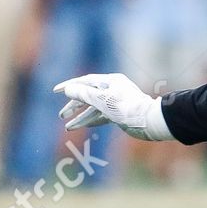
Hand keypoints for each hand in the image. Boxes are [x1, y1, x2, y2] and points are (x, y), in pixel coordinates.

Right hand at [54, 74, 172, 141]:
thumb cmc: (127, 108)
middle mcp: (113, 90)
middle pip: (88, 95)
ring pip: (95, 108)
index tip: (55, 91)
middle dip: (74, 105)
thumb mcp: (102, 100)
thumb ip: (83, 94)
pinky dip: (92, 120)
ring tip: (68, 126)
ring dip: (81, 117)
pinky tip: (82, 126)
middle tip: (61, 115)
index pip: (85, 81)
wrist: (150, 121)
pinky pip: (103, 116)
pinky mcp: (121, 114)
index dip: (70, 86)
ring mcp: (117, 102)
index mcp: (110, 81)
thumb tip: (68, 89)